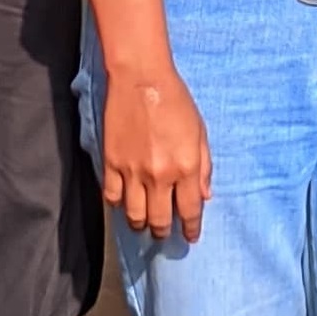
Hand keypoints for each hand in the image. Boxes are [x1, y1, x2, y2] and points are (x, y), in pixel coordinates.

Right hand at [100, 63, 212, 241]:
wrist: (141, 78)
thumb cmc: (176, 100)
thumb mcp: (200, 131)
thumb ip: (204, 166)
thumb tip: (204, 196)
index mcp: (186, 167)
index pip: (189, 210)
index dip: (191, 229)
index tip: (190, 237)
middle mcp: (160, 175)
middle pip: (159, 220)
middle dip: (163, 231)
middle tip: (164, 232)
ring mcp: (133, 171)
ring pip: (134, 215)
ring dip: (140, 224)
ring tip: (143, 223)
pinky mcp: (111, 163)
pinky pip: (112, 197)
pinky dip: (118, 204)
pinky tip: (124, 201)